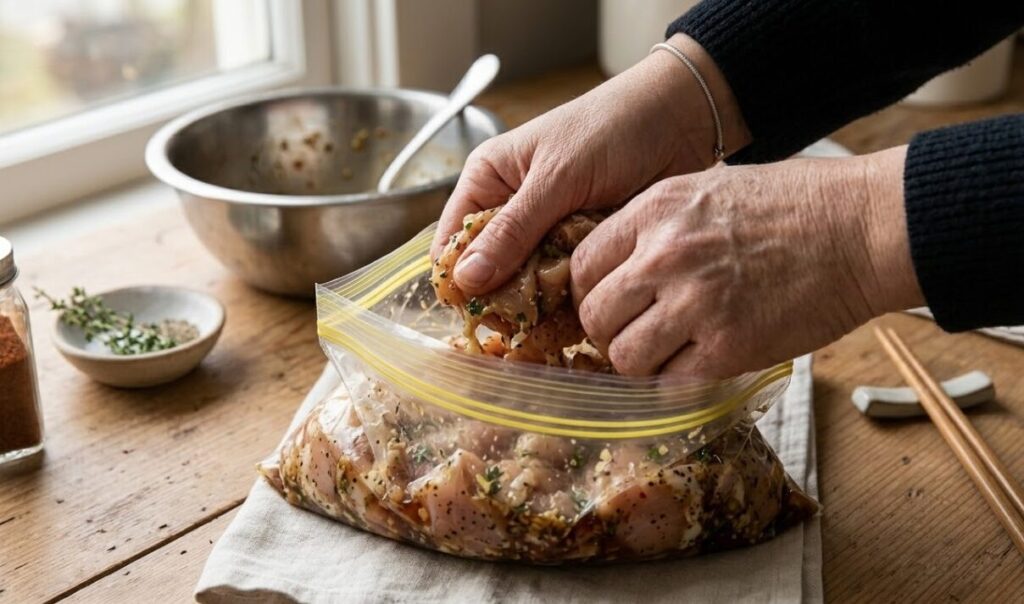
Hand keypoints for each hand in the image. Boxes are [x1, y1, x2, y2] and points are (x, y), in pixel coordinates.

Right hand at [432, 34, 750, 295]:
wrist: (681, 121)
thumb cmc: (612, 128)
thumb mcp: (557, 177)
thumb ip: (514, 230)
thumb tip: (466, 280)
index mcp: (488, 182)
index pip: (452, 243)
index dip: (458, 280)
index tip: (477, 313)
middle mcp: (512, 212)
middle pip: (487, 273)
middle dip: (502, 299)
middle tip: (522, 324)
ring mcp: (547, 235)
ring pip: (525, 287)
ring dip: (537, 305)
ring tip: (553, 320)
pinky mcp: (580, 251)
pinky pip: (562, 288)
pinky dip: (568, 303)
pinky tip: (579, 314)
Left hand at [571, 146, 924, 378]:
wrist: (862, 227)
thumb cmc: (794, 204)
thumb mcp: (709, 189)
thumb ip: (659, 224)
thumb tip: (621, 263)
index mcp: (655, 211)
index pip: (582, 265)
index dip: (589, 291)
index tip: (608, 302)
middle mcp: (665, 256)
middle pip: (595, 315)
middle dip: (608, 331)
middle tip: (634, 333)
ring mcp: (696, 304)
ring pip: (624, 357)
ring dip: (640, 363)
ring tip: (668, 352)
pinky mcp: (728, 347)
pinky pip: (670, 386)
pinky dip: (676, 385)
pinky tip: (697, 367)